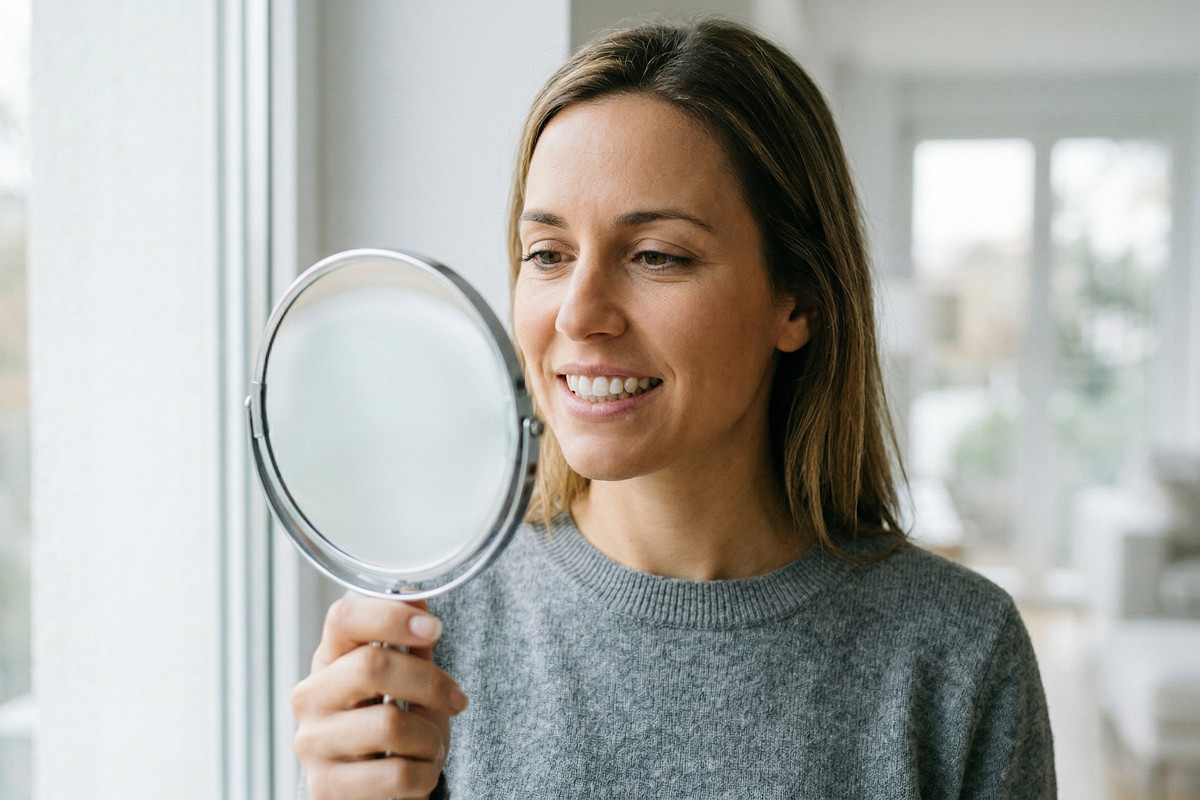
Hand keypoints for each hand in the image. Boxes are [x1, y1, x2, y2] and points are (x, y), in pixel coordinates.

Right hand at [292, 596, 467, 799]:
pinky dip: (424, 775)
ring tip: (431, 745)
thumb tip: (416, 593)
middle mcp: (311, 697)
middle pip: (372, 665)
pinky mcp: (325, 788)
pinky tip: (419, 773)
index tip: (434, 628)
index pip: (343, 618)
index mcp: (329, 660)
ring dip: (431, 738)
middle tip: (456, 699)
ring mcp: (312, 743)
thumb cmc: (389, 727)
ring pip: (389, 724)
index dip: (391, 616)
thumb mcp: (404, 680)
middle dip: (430, 683)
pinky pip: (395, 774)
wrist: (372, 791)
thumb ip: (409, 641)